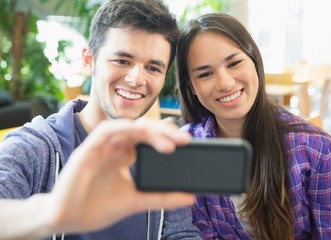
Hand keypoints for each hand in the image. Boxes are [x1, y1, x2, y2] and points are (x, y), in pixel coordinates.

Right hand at [46, 118, 193, 233]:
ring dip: (148, 131)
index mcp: (124, 156)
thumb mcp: (135, 201)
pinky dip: (122, 129)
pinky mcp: (87, 150)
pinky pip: (105, 132)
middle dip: (164, 132)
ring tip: (169, 143)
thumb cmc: (96, 207)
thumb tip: (190, 198)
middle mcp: (114, 148)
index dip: (167, 138)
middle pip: (142, 130)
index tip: (187, 144)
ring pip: (127, 128)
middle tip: (185, 140)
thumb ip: (161, 198)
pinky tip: (139, 132)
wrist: (67, 219)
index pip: (148, 139)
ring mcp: (101, 147)